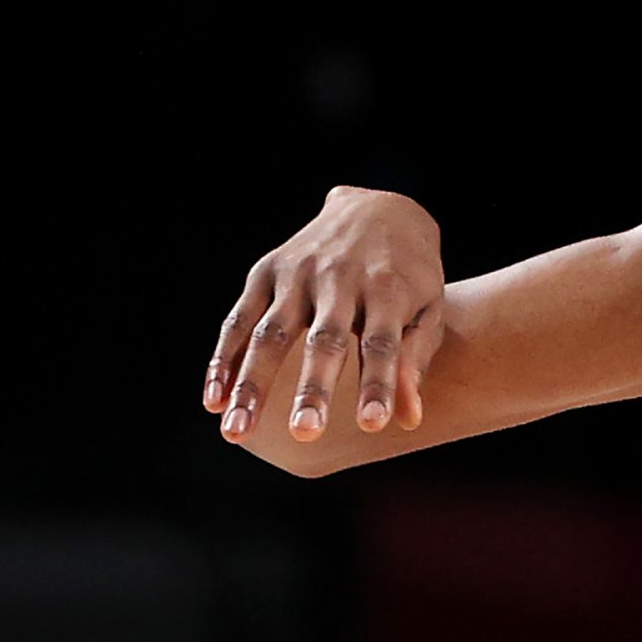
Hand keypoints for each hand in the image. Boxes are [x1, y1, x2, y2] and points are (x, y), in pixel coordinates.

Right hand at [205, 186, 445, 442]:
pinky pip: (239, 319)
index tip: (372, 425)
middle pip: (324, 340)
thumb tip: (408, 419)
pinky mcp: (266, 271)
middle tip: (304, 434)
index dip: (377, 384)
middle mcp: (339, 278)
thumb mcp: (427, 309)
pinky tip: (214, 400)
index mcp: (388, 287)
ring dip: (253, 385)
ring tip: (237, 432)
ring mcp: (298, 273)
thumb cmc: (410, 275)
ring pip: (271, 334)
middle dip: (313, 389)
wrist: (380, 208)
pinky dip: (224, 359)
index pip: (383, 343)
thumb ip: (414, 360)